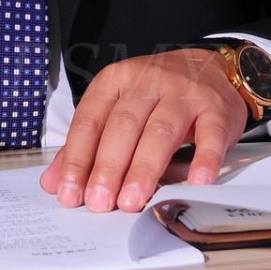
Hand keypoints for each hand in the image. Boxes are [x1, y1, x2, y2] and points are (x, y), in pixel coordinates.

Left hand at [39, 48, 246, 212]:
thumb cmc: (157, 94)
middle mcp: (148, 82)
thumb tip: (55, 183)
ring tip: (132, 200)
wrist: (210, 67)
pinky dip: (204, 159)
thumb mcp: (117, 108)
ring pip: (160, 131)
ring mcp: (184, 93)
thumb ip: (86, 145)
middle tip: (100, 202)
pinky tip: (196, 181)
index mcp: (116, 81)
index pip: (90, 121)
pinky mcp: (216, 107)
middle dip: (109, 168)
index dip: (79, 159)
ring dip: (144, 168)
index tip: (71, 193)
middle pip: (123, 126)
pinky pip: (210, 134)